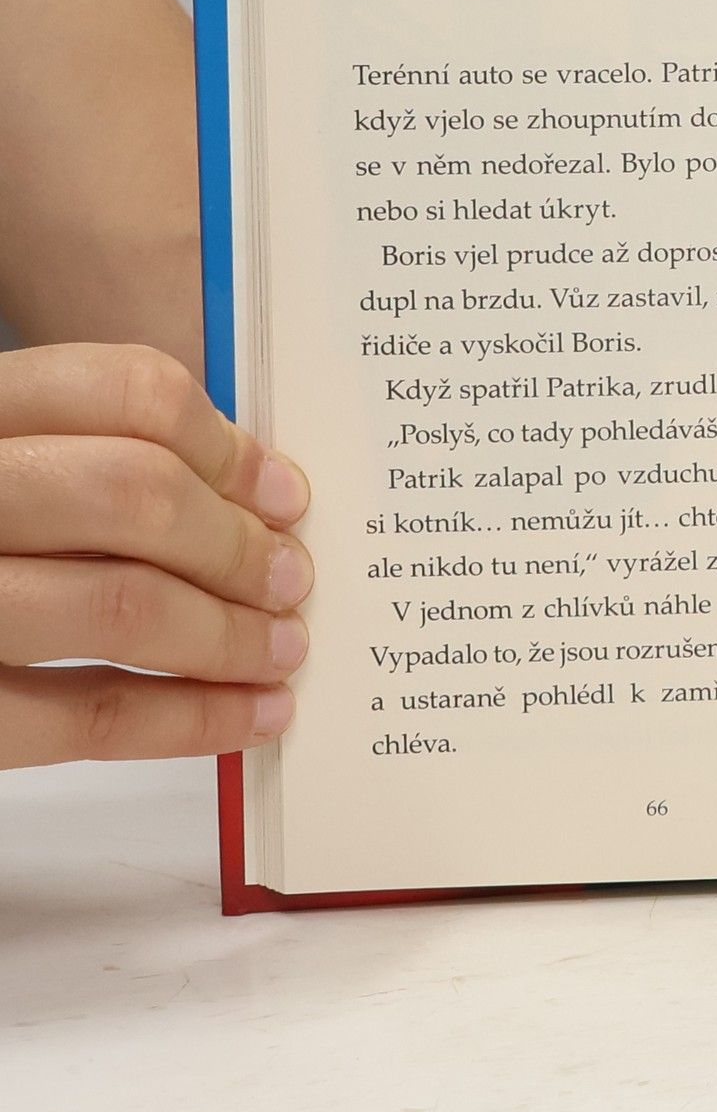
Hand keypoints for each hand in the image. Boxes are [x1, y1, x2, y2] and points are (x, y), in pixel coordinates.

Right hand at [0, 343, 311, 766]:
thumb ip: (90, 454)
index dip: (225, 443)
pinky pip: (83, 720)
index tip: (285, 493)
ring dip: (228, 636)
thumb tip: (256, 495)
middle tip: (292, 581)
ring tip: (283, 651)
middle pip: (131, 494)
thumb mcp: (5, 461)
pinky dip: (189, 722)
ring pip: (117, 606)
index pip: (122, 389)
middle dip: (236, 547)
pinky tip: (252, 718)